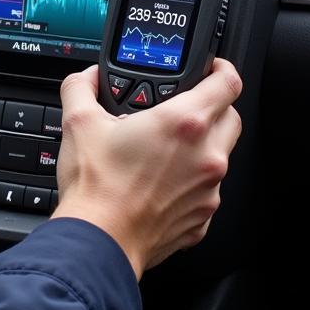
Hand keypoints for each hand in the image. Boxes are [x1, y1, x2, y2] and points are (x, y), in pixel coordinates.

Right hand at [52, 59, 242, 279]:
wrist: (99, 241)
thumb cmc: (96, 186)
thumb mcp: (78, 121)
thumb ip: (82, 86)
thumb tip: (87, 78)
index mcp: (184, 123)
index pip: (228, 82)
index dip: (221, 68)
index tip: (210, 68)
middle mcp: (206, 155)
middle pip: (232, 117)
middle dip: (214, 107)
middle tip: (185, 107)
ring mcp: (209, 190)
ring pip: (221, 155)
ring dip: (200, 146)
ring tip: (163, 149)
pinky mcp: (203, 218)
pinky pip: (206, 190)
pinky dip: (190, 182)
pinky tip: (159, 182)